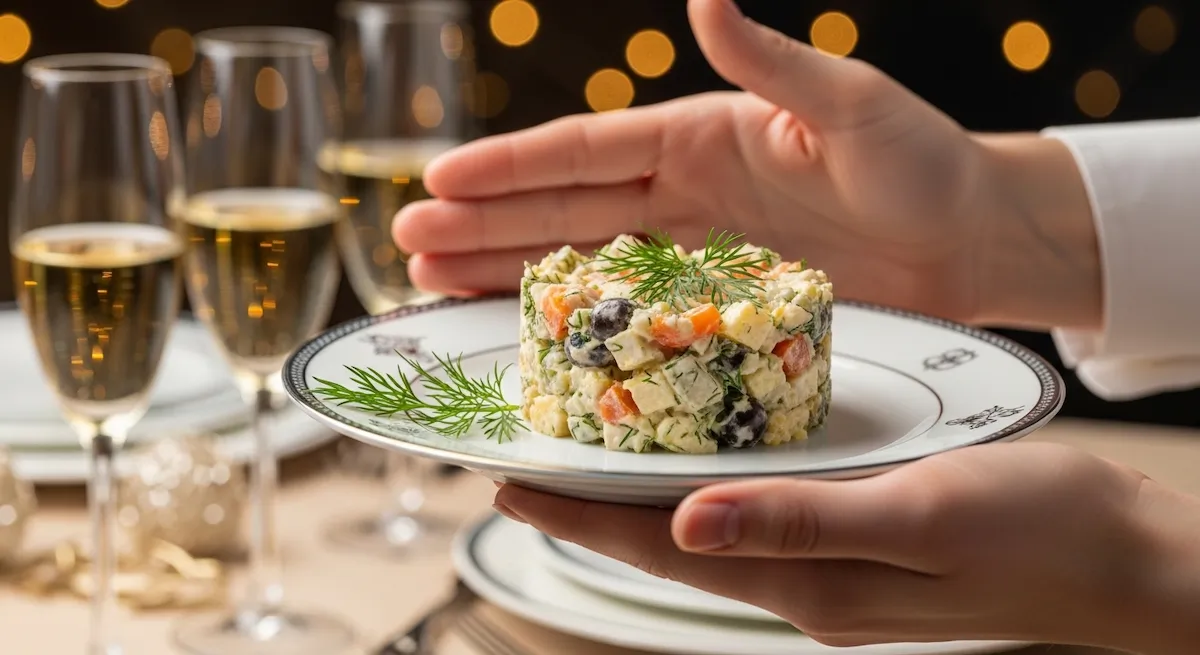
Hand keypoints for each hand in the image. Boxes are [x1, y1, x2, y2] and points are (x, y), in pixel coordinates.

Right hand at [394, 0, 1099, 329]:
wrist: (972, 240)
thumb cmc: (925, 164)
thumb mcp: (852, 105)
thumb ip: (772, 63)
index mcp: (699, 134)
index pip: (585, 150)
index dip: (509, 165)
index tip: (438, 178)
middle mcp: (681, 191)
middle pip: (560, 209)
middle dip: (480, 224)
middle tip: (404, 244)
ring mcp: (691, 249)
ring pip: (578, 262)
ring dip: (502, 272)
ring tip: (427, 285)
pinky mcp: (713, 300)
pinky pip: (626, 312)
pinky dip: (571, 319)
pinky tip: (516, 327)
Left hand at [493, 442, 1199, 652]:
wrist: (1125, 560)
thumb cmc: (1043, 533)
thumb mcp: (921, 516)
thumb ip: (802, 524)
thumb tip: (687, 525)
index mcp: (810, 585)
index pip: (663, 550)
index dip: (580, 518)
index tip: (509, 480)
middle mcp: (807, 587)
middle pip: (669, 546)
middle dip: (590, 512)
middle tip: (524, 466)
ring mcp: (831, 573)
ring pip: (706, 534)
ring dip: (639, 503)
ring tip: (584, 463)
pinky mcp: (857, 547)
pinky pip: (755, 520)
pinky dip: (705, 492)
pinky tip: (694, 468)